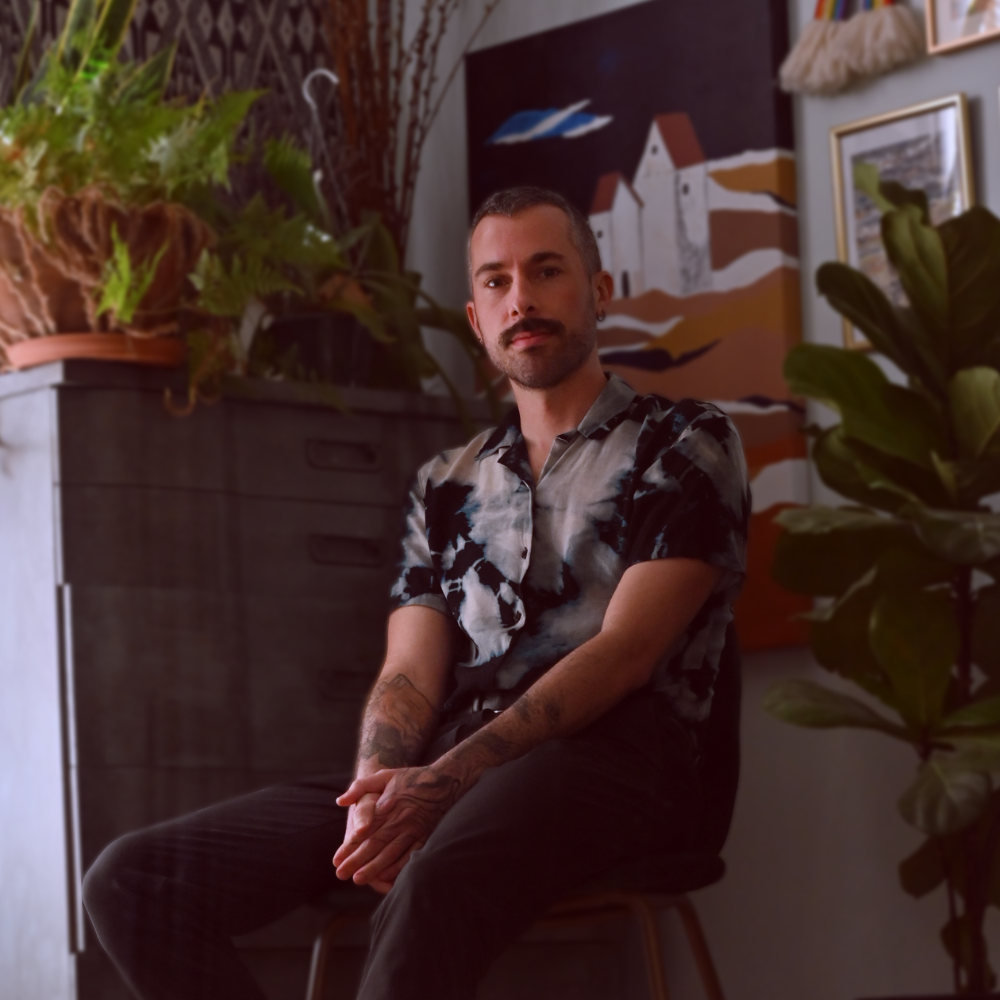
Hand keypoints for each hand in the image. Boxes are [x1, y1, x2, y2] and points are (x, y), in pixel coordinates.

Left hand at [333, 765, 462, 887]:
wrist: (445, 780)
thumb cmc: (411, 778)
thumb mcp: (385, 775)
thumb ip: (360, 786)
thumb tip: (340, 801)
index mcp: (387, 805)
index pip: (365, 830)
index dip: (350, 846)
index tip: (336, 859)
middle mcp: (399, 819)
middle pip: (375, 843)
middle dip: (357, 861)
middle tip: (341, 874)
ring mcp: (413, 829)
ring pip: (390, 852)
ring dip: (374, 867)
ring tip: (358, 879)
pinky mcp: (425, 836)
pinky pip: (409, 855)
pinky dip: (398, 868)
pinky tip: (386, 877)